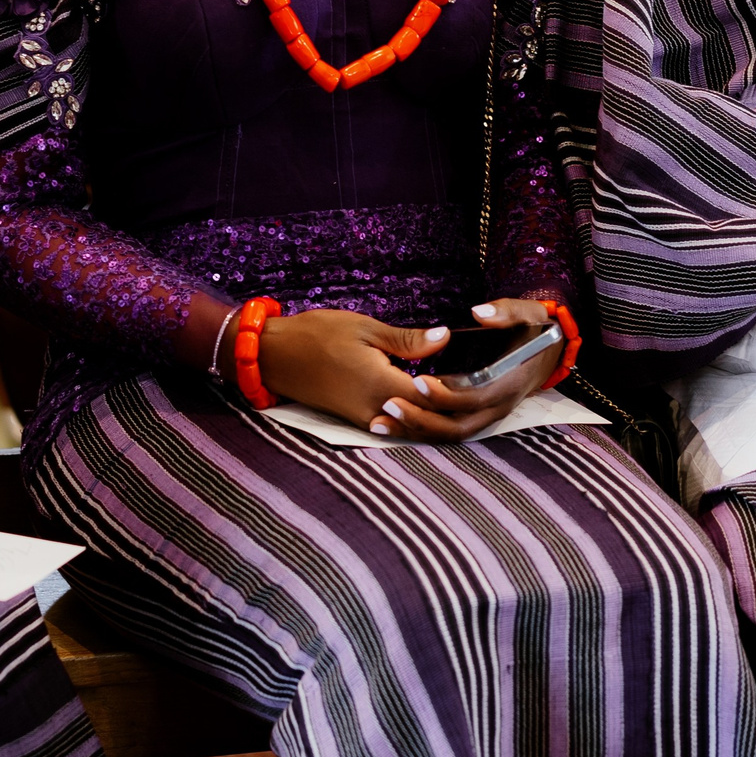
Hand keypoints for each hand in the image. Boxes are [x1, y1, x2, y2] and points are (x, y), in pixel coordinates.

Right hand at [252, 308, 503, 444]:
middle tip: (481, 393)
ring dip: (434, 418)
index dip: (459, 390)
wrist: (272, 355)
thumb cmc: (316, 334)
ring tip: (461, 401)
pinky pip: (392, 426)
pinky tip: (427, 405)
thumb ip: (407, 340)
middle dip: (452, 411)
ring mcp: (363, 418)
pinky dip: (413, 420)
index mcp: (381, 384)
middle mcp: (374, 409)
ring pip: (410, 428)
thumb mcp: (365, 328)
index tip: (483, 376)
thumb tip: (445, 337)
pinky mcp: (353, 419)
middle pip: (425, 421)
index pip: (433, 397)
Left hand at [396, 298, 557, 438]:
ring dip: (416, 431)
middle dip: (422, 420)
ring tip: (380, 422)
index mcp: (509, 382)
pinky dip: (421, 430)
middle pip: (457, 427)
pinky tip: (393, 424)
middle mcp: (498, 406)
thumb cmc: (536, 330)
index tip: (417, 381)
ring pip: (450, 434)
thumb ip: (506, 312)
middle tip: (388, 405)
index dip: (445, 394)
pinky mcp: (476, 415)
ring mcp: (487, 415)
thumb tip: (479, 313)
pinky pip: (447, 429)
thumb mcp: (528, 313)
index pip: (474, 397)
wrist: (550, 351)